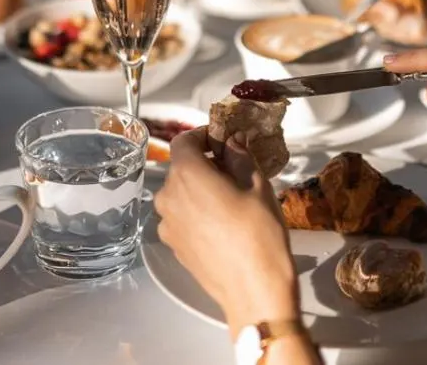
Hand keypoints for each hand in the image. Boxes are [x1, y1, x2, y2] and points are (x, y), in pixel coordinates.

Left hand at [154, 128, 299, 335]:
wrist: (254, 290)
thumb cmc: (259, 232)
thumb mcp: (257, 185)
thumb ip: (239, 155)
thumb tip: (232, 139)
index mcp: (187, 174)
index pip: (184, 141)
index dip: (203, 136)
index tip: (223, 142)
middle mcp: (168, 196)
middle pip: (181, 168)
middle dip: (205, 164)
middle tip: (234, 172)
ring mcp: (168, 223)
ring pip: (180, 194)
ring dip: (199, 189)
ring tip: (229, 200)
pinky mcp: (173, 246)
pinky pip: (181, 217)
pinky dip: (196, 212)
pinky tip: (221, 224)